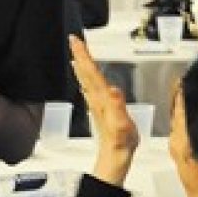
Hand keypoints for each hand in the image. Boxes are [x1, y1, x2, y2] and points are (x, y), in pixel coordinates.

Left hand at [70, 36, 137, 184]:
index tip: (78, 41)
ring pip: (86, 79)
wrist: (116, 156)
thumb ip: (118, 108)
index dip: (84, 56)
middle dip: (80, 55)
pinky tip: (86, 77)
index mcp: (102, 99)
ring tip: (78, 54)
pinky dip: (87, 78)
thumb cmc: (121, 142)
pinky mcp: (100, 108)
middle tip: (75, 40)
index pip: (91, 72)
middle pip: (86, 73)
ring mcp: (97, 104)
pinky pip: (90, 88)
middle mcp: (97, 99)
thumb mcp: (122, 126)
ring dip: (82, 65)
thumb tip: (114, 89)